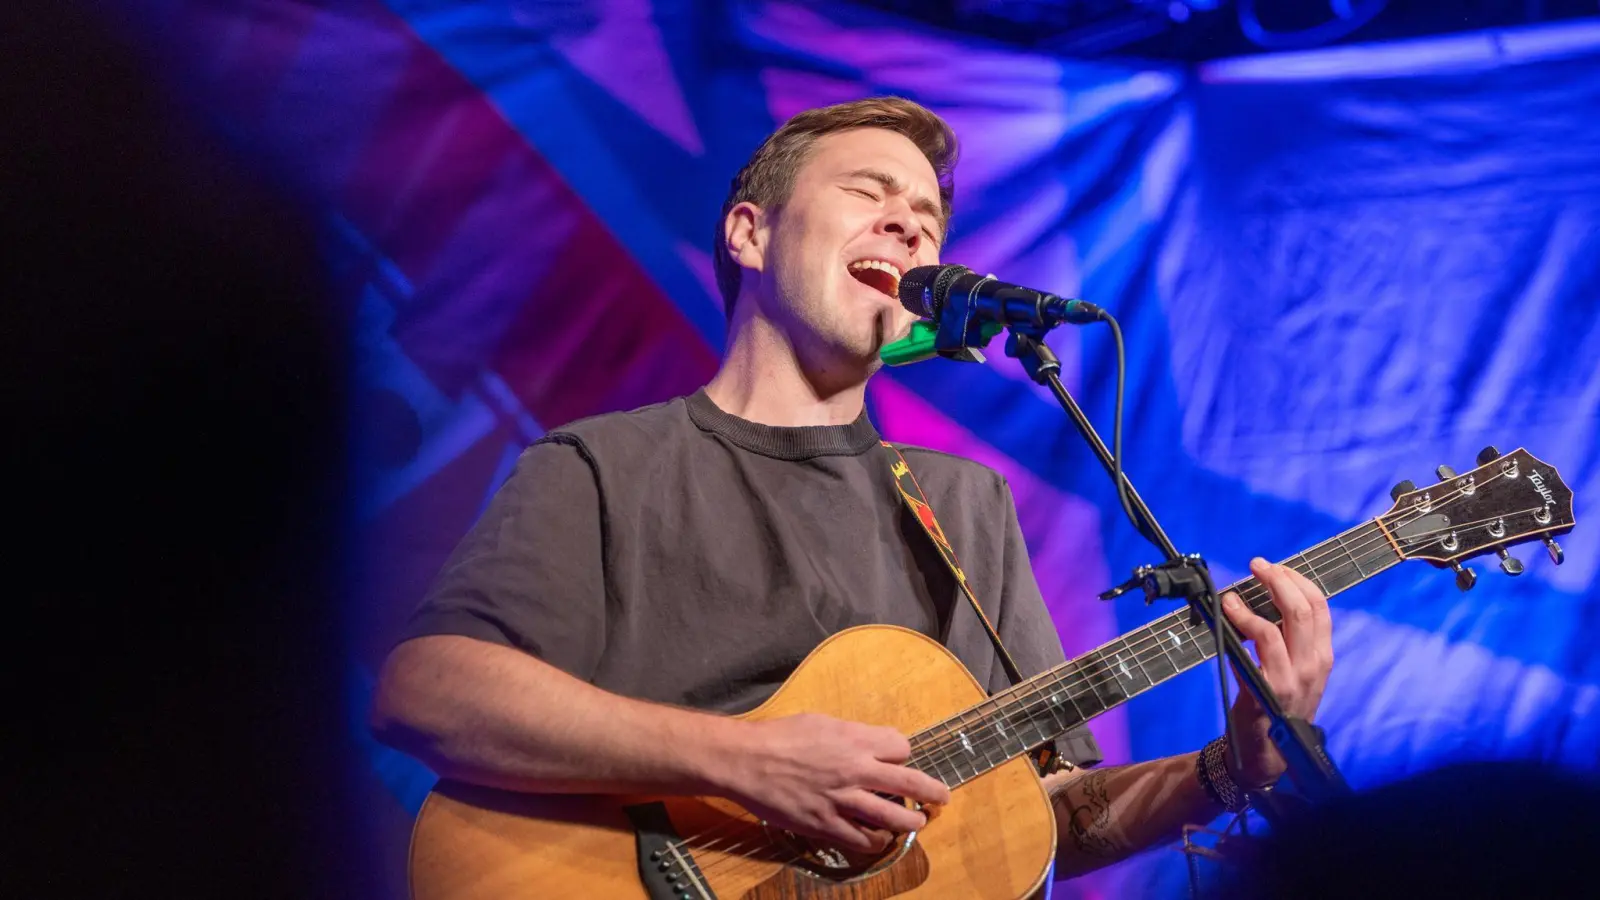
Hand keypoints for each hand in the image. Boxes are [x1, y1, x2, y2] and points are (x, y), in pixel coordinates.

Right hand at [715, 713, 950, 852]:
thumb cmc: (779, 736)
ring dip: (911, 822)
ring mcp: (843, 799)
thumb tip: (865, 742)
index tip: (897, 760)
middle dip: (933, 791)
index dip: (902, 754)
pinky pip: (863, 840)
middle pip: (911, 782)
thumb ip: (848, 734)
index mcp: (855, 738)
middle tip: (941, 797)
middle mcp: (856, 768)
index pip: (901, 747)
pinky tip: (878, 839)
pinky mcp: (827, 824)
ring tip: (917, 823)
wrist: (747, 761)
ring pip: (894, 817)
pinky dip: (876, 842)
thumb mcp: (820, 722)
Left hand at [1219, 557, 1333, 787]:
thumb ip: (1288, 639)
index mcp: (1322, 656)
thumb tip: (1265, 598)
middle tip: (1257, 565)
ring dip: (1254, 601)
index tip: (1276, 567)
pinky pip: (1258, 644)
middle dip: (1279, 579)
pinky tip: (1228, 613)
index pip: (1319, 606)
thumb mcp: (1294, 670)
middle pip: (1304, 608)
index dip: (1298, 580)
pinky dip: (1241, 621)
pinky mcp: (1269, 687)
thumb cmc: (1275, 705)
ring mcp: (1294, 677)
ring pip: (1281, 624)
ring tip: (1234, 592)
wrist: (1267, 752)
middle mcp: (1314, 664)